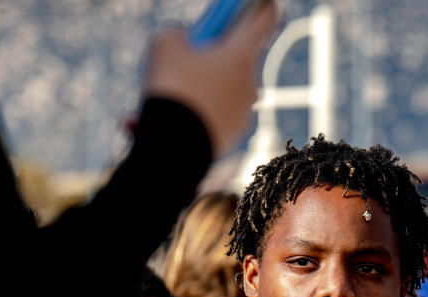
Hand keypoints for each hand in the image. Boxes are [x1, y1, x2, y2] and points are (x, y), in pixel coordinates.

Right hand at [144, 2, 278, 156]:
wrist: (175, 150)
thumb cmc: (172, 90)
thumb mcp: (164, 45)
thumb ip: (178, 34)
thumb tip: (183, 42)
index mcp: (241, 55)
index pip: (263, 21)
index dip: (263, 6)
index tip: (263, 2)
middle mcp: (251, 83)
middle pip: (239, 57)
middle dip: (217, 53)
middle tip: (192, 53)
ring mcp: (245, 111)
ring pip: (226, 87)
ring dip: (207, 84)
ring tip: (177, 91)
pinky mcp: (234, 135)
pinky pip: (219, 113)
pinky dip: (202, 110)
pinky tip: (179, 114)